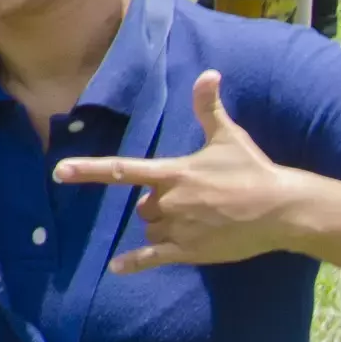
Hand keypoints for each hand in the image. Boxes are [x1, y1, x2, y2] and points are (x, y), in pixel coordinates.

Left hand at [64, 69, 309, 271]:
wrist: (280, 209)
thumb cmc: (252, 170)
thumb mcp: (227, 136)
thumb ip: (208, 107)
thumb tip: (209, 73)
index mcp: (173, 173)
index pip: (122, 170)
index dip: (88, 170)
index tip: (59, 171)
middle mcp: (169, 201)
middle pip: (143, 205)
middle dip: (157, 203)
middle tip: (192, 200)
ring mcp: (178, 228)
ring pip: (151, 228)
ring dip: (162, 225)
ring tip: (200, 219)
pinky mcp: (189, 251)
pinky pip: (152, 257)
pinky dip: (133, 263)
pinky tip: (117, 268)